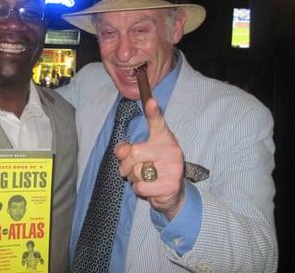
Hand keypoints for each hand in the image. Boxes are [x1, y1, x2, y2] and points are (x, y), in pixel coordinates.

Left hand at [115, 97, 184, 219]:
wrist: (171, 193)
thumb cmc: (152, 168)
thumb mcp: (138, 156)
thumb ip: (126, 150)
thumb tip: (121, 150)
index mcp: (162, 137)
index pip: (157, 122)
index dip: (152, 112)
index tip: (151, 101)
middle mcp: (171, 149)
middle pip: (134, 153)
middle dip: (125, 165)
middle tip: (131, 170)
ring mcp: (173, 167)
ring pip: (136, 172)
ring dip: (133, 179)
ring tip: (145, 179)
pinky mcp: (171, 184)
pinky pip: (141, 186)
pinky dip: (139, 190)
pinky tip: (150, 189)